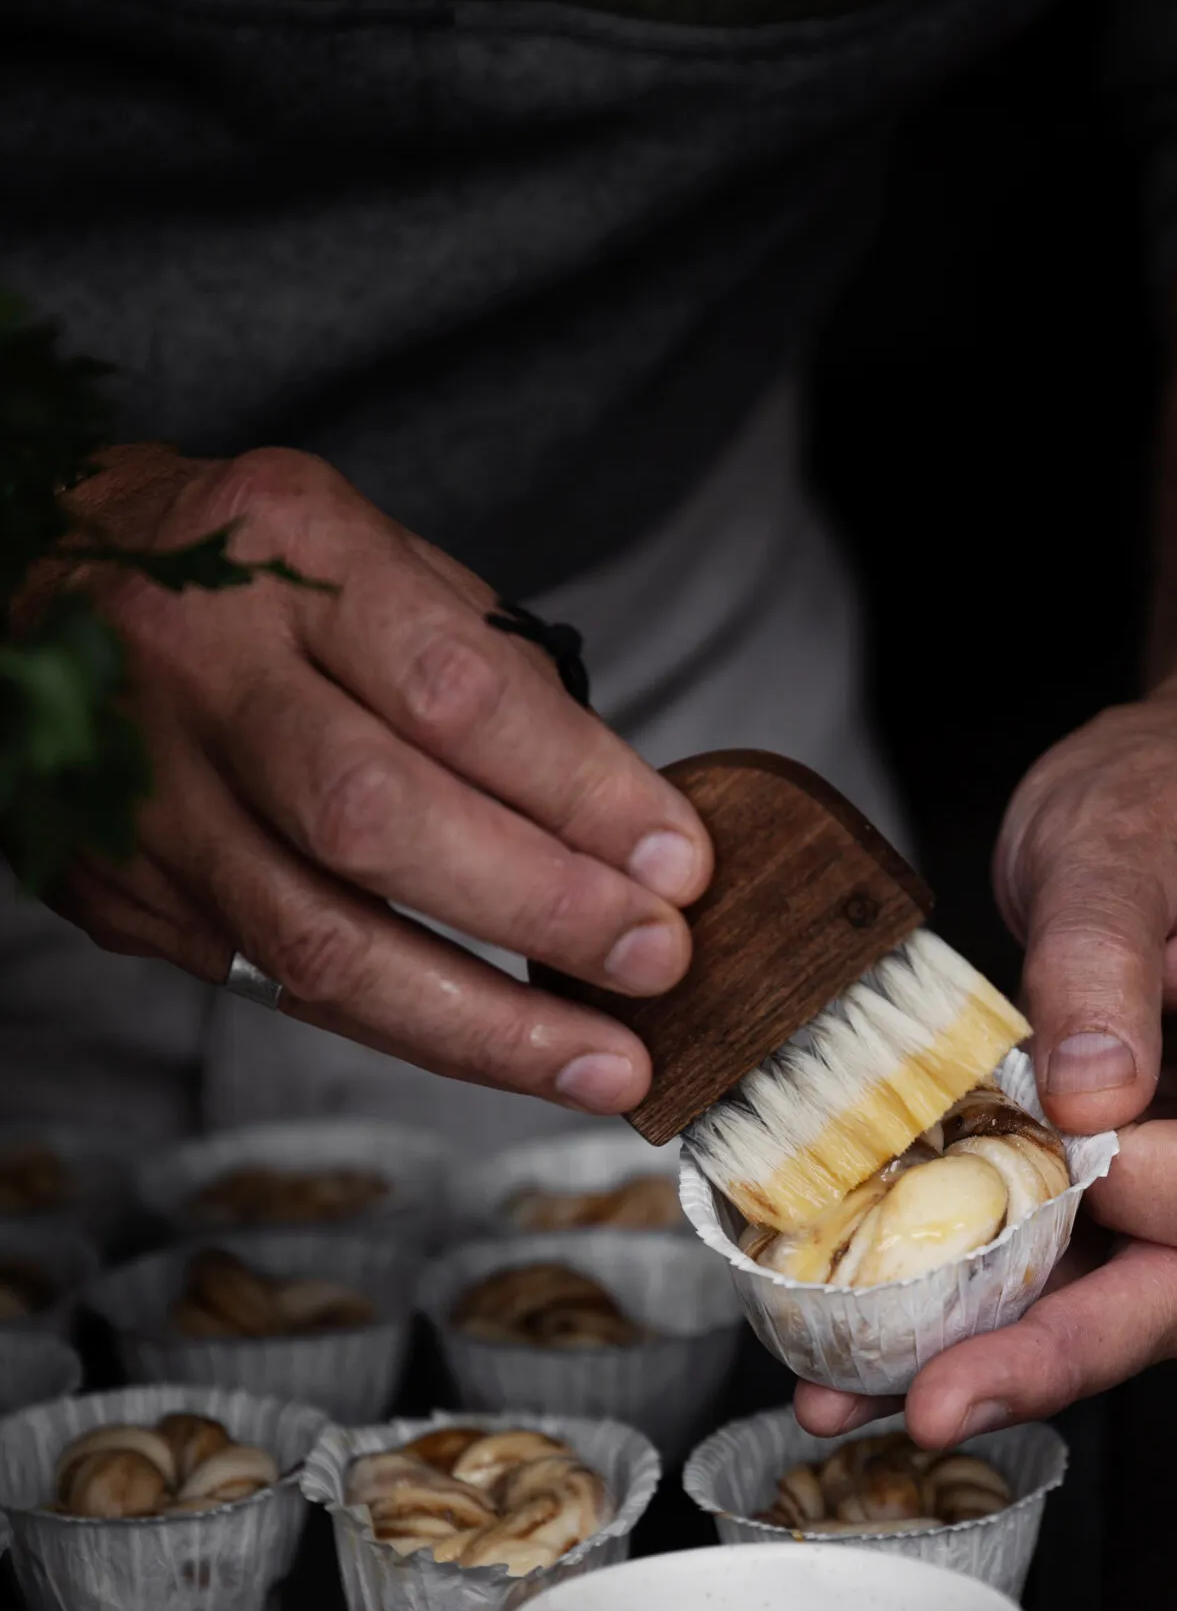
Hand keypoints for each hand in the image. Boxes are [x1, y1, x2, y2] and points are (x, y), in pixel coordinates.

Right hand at [35, 445, 712, 1110]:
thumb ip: (482, 663)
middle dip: (540, 910)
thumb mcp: (366, 549)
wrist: (31, 575)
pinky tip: (494, 1051)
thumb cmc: (244, 571)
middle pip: (377, 822)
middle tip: (656, 960)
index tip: (677, 860)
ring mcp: (148, 794)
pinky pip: (273, 982)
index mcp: (283, 553)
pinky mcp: (119, 890)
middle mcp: (199, 672)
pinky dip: (400, 1024)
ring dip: (482, 1024)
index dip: (578, 790)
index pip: (452, 691)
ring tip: (603, 1061)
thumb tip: (624, 815)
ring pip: (317, 942)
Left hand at [795, 681, 1176, 1444]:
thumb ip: (1098, 965)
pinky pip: (1058, 1263)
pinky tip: (868, 1346)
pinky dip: (967, 1306)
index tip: (1067, 1142)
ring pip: (1113, 1303)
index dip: (1164, 1195)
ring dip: (991, 1356)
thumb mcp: (1118, 844)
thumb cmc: (1172, 795)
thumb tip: (1088, 1102)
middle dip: (1061, 1352)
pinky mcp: (1122, 1180)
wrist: (1165, 785)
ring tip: (860, 1396)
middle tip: (937, 1402)